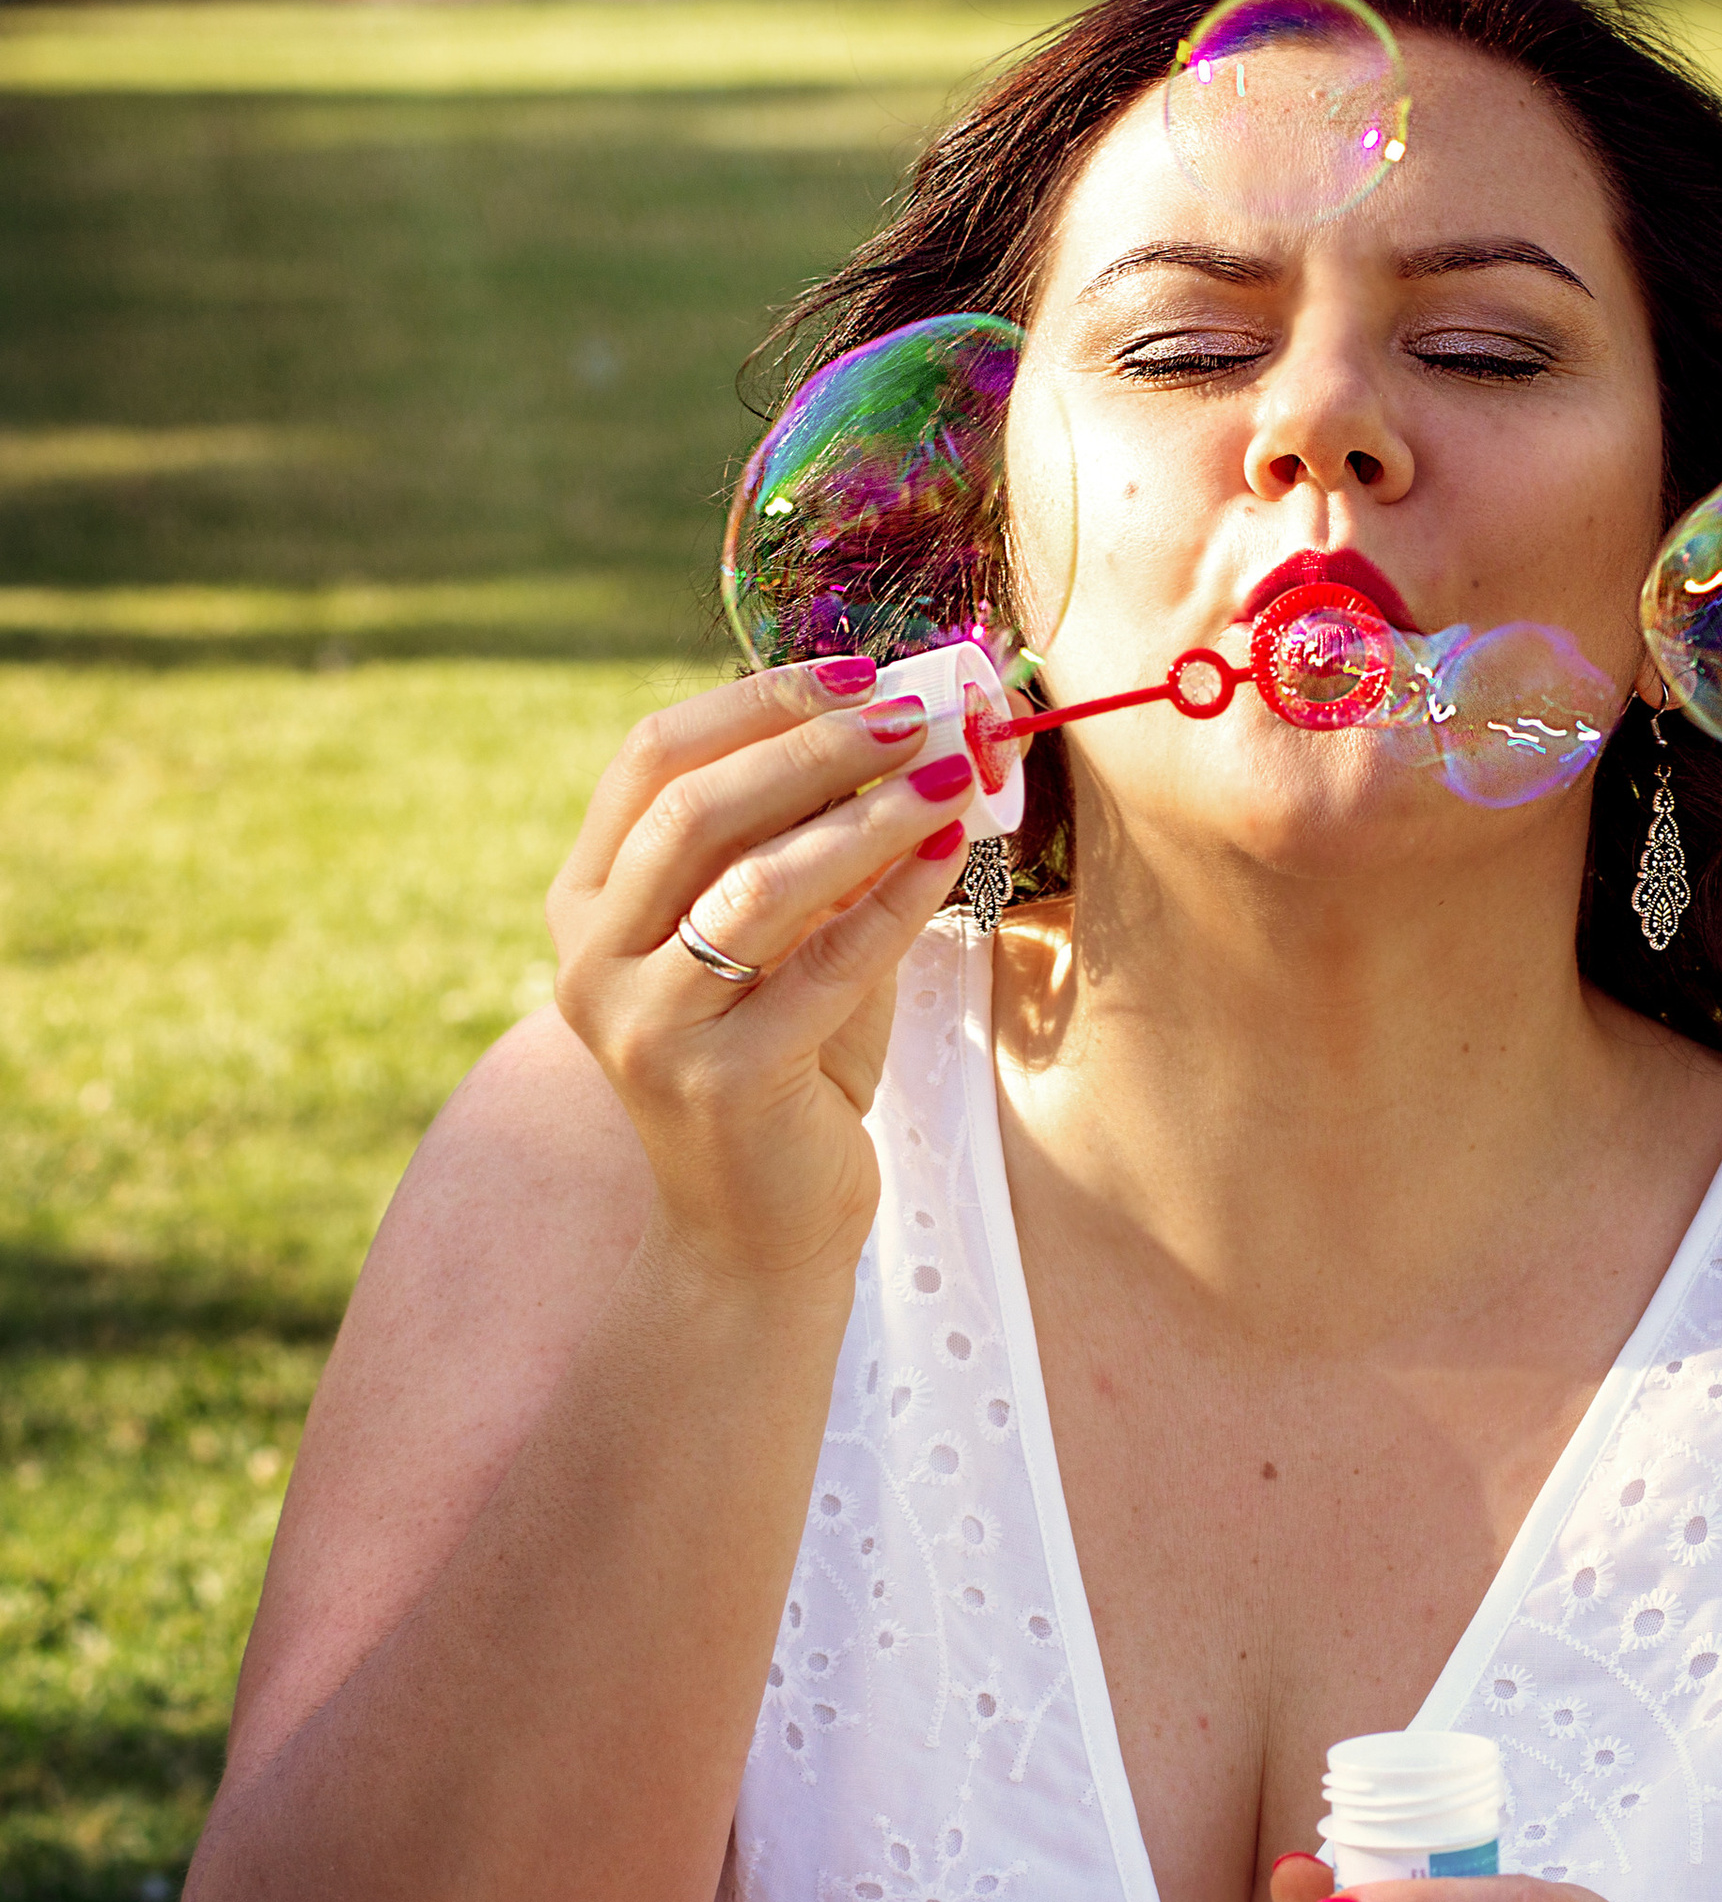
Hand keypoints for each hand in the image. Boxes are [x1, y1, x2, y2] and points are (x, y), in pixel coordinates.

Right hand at [547, 656, 981, 1286]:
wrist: (758, 1231)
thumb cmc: (784, 1064)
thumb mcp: (787, 940)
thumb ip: (817, 846)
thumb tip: (919, 730)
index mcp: (588, 900)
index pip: (653, 759)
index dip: (756, 703)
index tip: (859, 670)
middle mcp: (592, 957)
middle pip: (698, 807)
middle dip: (817, 747)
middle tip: (919, 716)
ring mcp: (646, 1025)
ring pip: (757, 882)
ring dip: (866, 816)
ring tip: (953, 775)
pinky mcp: (719, 1082)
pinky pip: (824, 966)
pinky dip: (896, 902)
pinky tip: (949, 856)